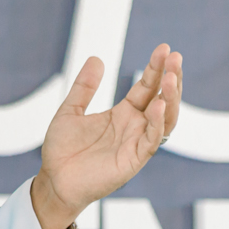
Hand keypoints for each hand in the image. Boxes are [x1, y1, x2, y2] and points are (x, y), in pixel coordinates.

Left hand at [31, 44, 182, 228]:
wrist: (54, 180)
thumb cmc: (62, 149)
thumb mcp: (70, 111)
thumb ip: (84, 87)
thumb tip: (96, 58)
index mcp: (123, 113)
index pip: (147, 87)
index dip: (156, 68)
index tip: (165, 48)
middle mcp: (135, 126)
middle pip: (162, 98)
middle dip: (171, 78)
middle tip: (175, 57)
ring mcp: (137, 142)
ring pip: (164, 118)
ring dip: (171, 98)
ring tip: (172, 77)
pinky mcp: (134, 159)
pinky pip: (152, 140)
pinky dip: (157, 123)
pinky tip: (156, 105)